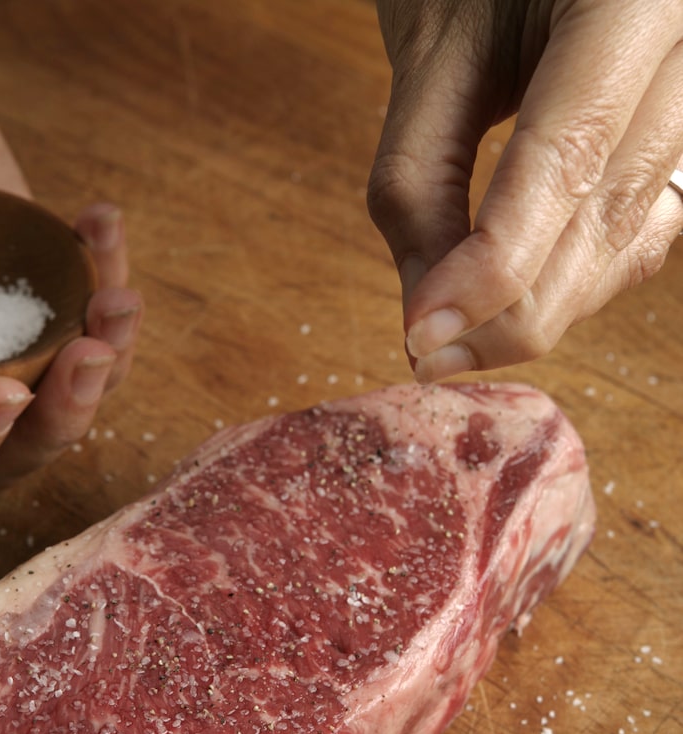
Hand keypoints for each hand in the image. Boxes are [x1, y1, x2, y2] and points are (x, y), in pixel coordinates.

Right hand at [0, 2, 141, 495]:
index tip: (2, 397)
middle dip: (57, 421)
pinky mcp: (37, 288)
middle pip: (3, 450)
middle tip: (88, 361)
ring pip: (61, 395)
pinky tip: (100, 225)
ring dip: (105, 362)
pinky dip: (108, 276)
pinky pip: (86, 312)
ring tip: (118, 301)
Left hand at [367, 0, 682, 381]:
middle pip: (610, 212)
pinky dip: (572, 278)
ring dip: (543, 305)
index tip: (424, 331)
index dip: (494, 262)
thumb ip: (418, 176)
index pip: (570, 155)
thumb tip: (424, 313)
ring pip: (631, 236)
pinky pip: (640, 230)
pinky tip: (512, 299)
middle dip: (516, 309)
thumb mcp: (429, 51)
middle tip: (431, 357)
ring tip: (458, 336)